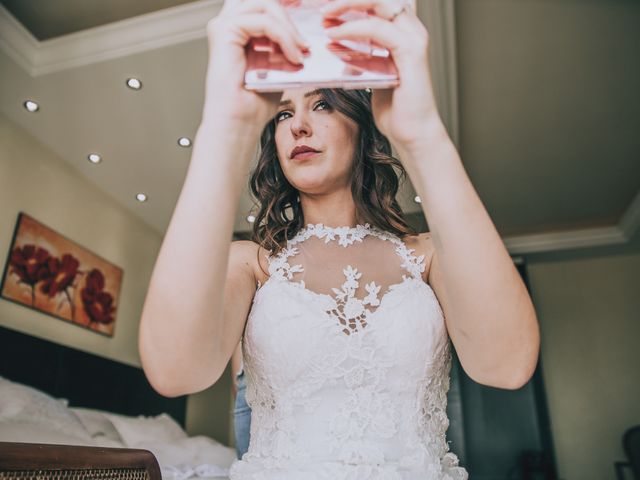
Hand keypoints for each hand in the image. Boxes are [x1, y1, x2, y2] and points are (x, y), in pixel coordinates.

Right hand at [203, 0, 308, 126]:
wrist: (238, 125)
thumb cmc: (252, 106)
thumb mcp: (276, 70)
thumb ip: (283, 49)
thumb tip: (304, 40)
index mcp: (237, 33)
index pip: (262, 6)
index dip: (285, 4)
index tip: (305, 7)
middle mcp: (228, 26)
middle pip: (264, 2)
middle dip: (289, 11)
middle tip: (307, 39)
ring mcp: (223, 27)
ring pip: (265, 7)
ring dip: (289, 30)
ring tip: (301, 53)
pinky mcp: (223, 32)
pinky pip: (263, 22)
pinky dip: (283, 37)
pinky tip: (293, 56)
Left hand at [321, 0, 440, 150]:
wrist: (412, 133)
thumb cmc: (395, 109)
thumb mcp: (372, 75)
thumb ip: (362, 57)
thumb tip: (336, 45)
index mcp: (403, 34)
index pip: (376, 5)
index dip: (351, 3)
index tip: (325, 9)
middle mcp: (411, 31)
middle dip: (346, 0)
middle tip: (321, 9)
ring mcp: (414, 39)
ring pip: (378, 5)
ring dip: (347, 7)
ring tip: (323, 18)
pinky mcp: (412, 52)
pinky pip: (378, 29)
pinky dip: (354, 29)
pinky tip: (334, 36)